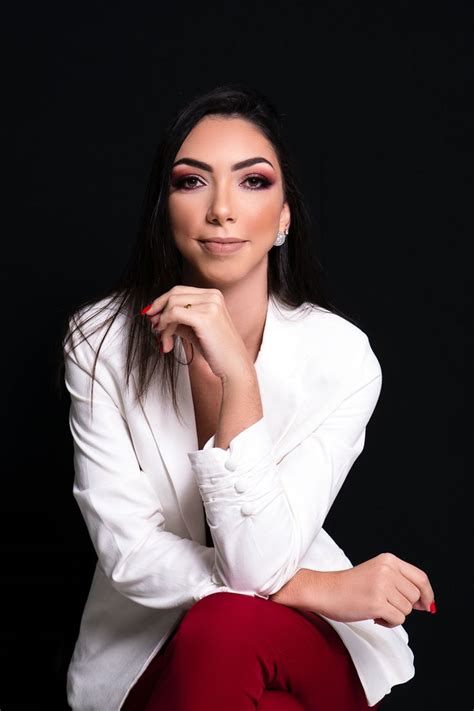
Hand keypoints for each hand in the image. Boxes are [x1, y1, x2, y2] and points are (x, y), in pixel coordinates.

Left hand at [143, 285, 253, 381]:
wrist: (233, 366)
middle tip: (152, 325)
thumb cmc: (216, 350)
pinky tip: (166, 341)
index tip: (152, 316)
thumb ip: (178, 320)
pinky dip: (165, 328)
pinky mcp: (204, 318)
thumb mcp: (194, 330)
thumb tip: (157, 317)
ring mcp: (210, 305)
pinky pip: (173, 315)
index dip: (162, 302)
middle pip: (174, 293)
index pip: (179, 291)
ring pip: (172, 304)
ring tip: (163, 340)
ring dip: (162, 323)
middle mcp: (213, 296)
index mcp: (213, 295)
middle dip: (158, 309)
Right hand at [307, 553, 434, 628]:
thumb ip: (401, 582)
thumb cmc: (350, 585)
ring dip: (394, 614)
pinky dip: (388, 622)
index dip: (427, 593)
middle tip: (384, 603)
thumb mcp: (377, 573)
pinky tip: (373, 615)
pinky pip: (398, 620)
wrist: (325, 590)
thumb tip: (427, 604)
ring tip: (375, 607)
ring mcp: (382, 586)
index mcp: (389, 560)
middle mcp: (387, 570)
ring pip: (407, 610)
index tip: (426, 605)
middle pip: (415, 596)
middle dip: (404, 605)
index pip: (420, 578)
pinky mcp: (376, 603)